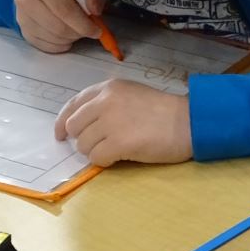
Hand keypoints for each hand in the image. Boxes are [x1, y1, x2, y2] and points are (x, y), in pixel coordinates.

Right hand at [14, 0, 97, 52]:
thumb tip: (95, 9)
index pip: (65, 11)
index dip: (84, 25)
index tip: (97, 31)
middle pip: (58, 28)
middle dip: (78, 33)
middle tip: (87, 30)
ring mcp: (21, 13)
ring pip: (52, 38)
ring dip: (69, 39)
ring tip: (76, 30)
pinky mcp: (22, 26)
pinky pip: (42, 45)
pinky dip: (58, 45)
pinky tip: (66, 37)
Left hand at [54, 79, 190, 166]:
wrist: (188, 122)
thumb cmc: (164, 111)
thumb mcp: (132, 94)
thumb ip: (107, 103)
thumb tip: (84, 125)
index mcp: (108, 89)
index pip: (72, 105)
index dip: (62, 122)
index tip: (61, 135)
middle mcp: (105, 102)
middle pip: (74, 127)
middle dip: (83, 140)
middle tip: (101, 145)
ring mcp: (111, 123)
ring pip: (83, 145)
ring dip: (96, 152)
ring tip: (117, 149)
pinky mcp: (118, 143)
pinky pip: (96, 158)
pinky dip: (105, 161)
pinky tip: (120, 157)